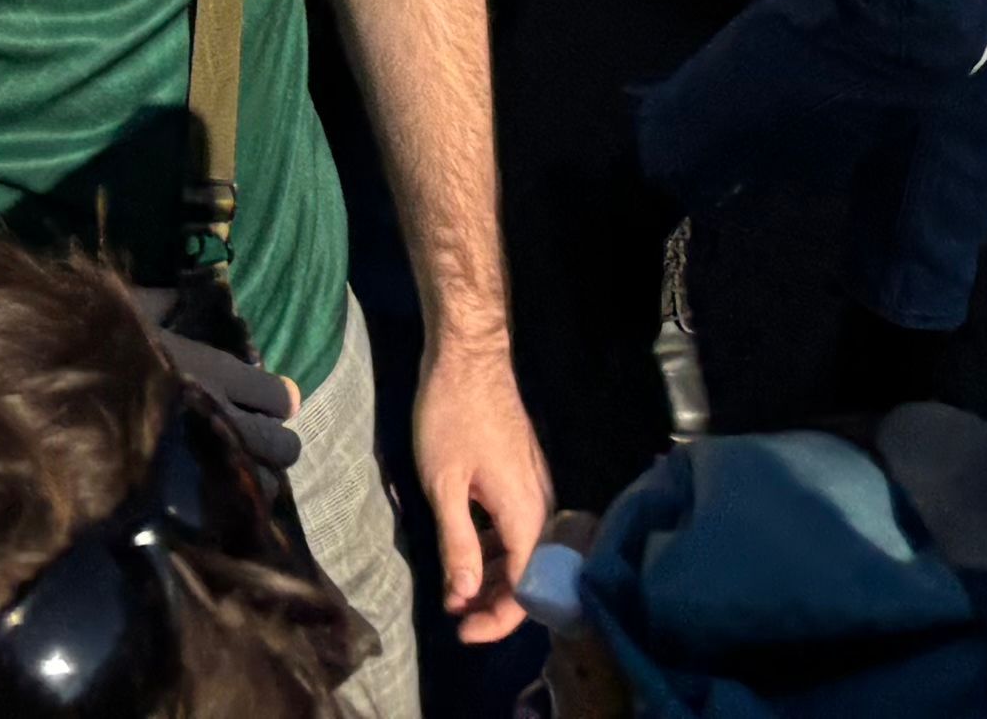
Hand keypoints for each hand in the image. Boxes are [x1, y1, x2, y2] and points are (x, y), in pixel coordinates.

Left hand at [416, 332, 556, 646]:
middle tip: (455, 618)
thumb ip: (458, 544)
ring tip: (455, 593)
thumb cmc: (451, 415)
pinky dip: (494, 549)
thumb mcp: (444, 484)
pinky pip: (517, 528)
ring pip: (524, 552)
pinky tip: (466, 552)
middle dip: (494, 604)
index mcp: (527, 514)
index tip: (462, 632)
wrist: (469, 354)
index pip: (525, 590)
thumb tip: (466, 597)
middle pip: (530, 576)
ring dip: (493, 578)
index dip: (496, 620)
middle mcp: (542, 506)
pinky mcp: (524, 476)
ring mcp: (535, 489)